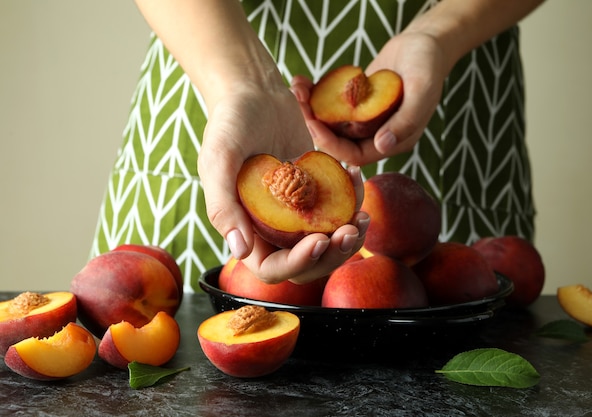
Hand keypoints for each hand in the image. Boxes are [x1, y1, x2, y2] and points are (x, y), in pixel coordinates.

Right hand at [198, 83, 367, 283]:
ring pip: (326, 242)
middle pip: (306, 263)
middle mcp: (270, 227)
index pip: (271, 268)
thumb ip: (223, 205)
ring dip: (348, 236)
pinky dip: (351, 200)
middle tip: (351, 231)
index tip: (319, 239)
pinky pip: (337, 210)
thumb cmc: (230, 122)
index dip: (297, 263)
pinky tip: (354, 175)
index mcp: (244, 229)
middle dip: (332, 254)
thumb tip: (240, 251)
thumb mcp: (219, 158)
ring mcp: (295, 212)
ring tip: (362, 214)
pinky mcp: (314, 193)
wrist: (254, 92)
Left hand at [291, 30, 446, 166]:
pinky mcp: (353, 102)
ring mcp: (363, 118)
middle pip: (338, 142)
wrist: (423, 43)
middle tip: (298, 106)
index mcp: (393, 141)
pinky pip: (331, 104)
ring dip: (311, 109)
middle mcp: (374, 134)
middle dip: (315, 127)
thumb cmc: (428, 65)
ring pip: (331, 123)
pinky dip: (315, 95)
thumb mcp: (422, 91)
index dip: (333, 145)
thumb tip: (383, 145)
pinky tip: (303, 82)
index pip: (356, 155)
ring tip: (297, 89)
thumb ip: (405, 121)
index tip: (313, 125)